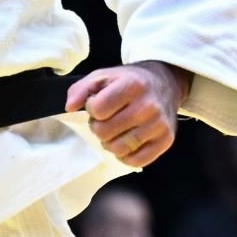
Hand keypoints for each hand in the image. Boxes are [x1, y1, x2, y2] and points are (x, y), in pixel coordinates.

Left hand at [64, 61, 189, 167]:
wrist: (165, 84)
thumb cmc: (130, 81)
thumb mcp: (104, 76)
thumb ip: (81, 89)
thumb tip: (69, 108)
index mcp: (132, 85)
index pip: (98, 109)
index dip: (92, 109)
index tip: (98, 105)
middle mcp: (148, 106)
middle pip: (105, 132)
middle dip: (99, 127)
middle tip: (105, 120)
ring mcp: (159, 125)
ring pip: (119, 149)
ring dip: (110, 142)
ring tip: (115, 131)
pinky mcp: (166, 141)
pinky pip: (136, 161)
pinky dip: (125, 155)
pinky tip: (126, 141)